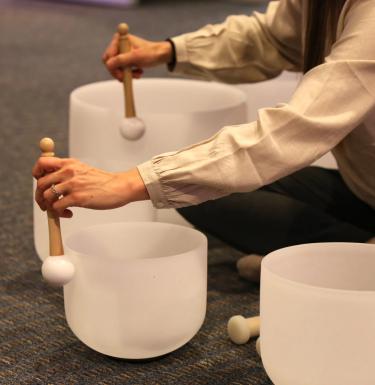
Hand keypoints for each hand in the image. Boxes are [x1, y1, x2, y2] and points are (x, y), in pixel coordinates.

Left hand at [32, 157, 148, 217]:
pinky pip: (57, 207)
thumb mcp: (83, 169)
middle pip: (41, 183)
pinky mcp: (77, 198)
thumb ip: (68, 171)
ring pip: (47, 196)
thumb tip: (51, 178)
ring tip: (61, 210)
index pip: (42, 163)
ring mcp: (73, 185)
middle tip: (46, 203)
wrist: (120, 187)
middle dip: (40, 196)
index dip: (37, 174)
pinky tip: (69, 213)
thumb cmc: (104, 181)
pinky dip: (60, 214)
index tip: (41, 183)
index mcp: (69, 163)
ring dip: (50, 206)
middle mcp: (69, 172)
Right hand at [102, 33, 171, 80]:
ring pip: (116, 68)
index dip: (113, 67)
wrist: (161, 55)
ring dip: (126, 74)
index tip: (121, 75)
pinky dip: (129, 73)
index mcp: (119, 39)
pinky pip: (121, 69)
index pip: (108, 56)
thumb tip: (108, 65)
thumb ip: (122, 60)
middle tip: (129, 77)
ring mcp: (122, 52)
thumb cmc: (151, 53)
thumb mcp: (136, 57)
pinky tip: (138, 73)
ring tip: (138, 74)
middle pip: (110, 63)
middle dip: (119, 72)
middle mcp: (118, 44)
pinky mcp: (126, 58)